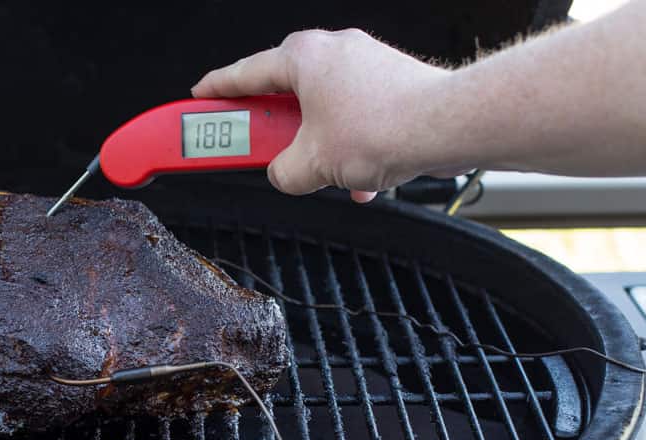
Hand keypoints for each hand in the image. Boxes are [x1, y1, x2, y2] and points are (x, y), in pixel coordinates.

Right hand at [193, 29, 459, 201]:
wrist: (446, 127)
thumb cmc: (382, 128)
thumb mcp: (312, 165)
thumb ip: (283, 173)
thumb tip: (282, 176)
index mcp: (302, 57)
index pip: (244, 74)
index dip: (216, 92)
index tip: (199, 100)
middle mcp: (332, 51)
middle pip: (284, 94)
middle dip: (275, 130)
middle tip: (256, 151)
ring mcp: (364, 65)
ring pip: (323, 111)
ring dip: (318, 146)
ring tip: (321, 174)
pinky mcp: (390, 84)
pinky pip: (356, 119)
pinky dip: (352, 149)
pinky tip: (362, 181)